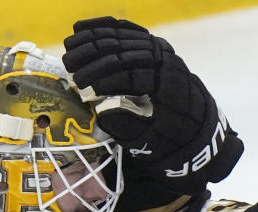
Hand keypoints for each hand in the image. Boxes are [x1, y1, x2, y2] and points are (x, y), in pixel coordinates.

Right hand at [63, 16, 242, 192]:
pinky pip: (124, 28)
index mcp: (169, 85)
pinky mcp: (149, 42)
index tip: (85, 87)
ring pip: (123, 36)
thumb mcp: (148, 139)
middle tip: (69, 67)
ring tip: (68, 49)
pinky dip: (100, 27)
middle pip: (126, 52)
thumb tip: (102, 108)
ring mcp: (158, 48)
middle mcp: (166, 60)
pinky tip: (79, 29)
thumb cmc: (165, 136)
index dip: (108, 79)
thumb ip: (127, 125)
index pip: (136, 75)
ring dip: (92, 40)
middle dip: (94, 59)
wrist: (189, 123)